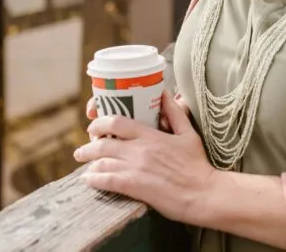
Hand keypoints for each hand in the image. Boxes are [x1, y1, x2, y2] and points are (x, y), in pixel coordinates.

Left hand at [74, 89, 217, 224]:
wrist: (203, 192)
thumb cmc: (197, 164)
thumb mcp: (188, 133)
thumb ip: (174, 113)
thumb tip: (164, 94)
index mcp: (151, 135)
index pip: (117, 122)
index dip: (100, 123)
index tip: (94, 127)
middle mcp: (140, 150)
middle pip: (103, 143)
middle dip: (88, 146)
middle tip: (82, 150)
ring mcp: (136, 168)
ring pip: (102, 162)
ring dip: (89, 163)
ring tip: (85, 166)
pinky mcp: (135, 187)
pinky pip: (107, 181)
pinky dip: (94, 180)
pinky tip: (89, 180)